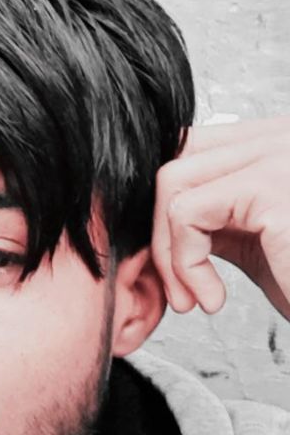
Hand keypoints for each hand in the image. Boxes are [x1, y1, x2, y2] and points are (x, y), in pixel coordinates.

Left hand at [152, 117, 289, 320]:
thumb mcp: (257, 243)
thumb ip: (215, 220)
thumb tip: (157, 220)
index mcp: (276, 143)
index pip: (194, 149)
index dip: (168, 207)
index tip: (179, 268)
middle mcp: (279, 135)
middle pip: (177, 157)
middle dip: (160, 229)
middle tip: (180, 290)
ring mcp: (276, 153)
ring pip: (172, 182)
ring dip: (169, 252)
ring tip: (198, 299)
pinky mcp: (271, 186)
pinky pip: (188, 214)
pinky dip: (185, 263)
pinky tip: (215, 299)